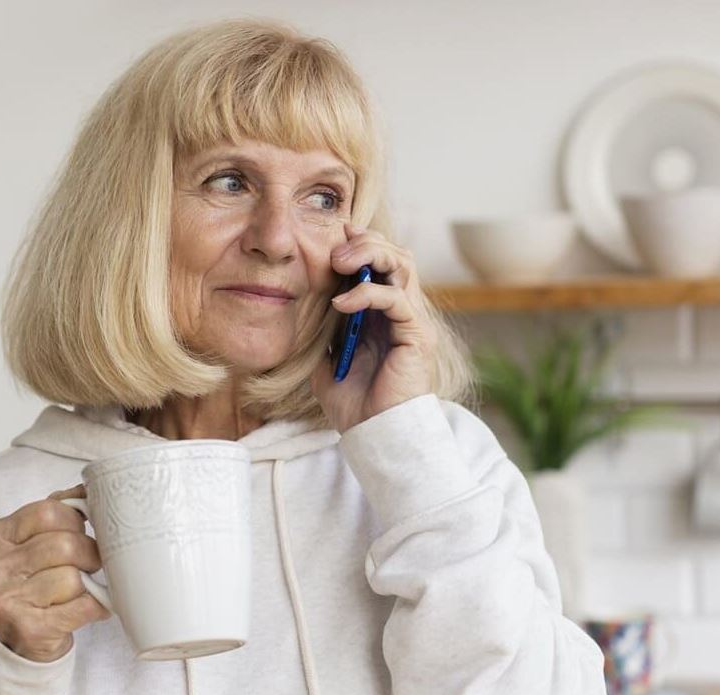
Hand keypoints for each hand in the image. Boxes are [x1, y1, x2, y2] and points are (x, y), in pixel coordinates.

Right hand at [0, 485, 109, 662]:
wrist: (12, 641)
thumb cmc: (29, 582)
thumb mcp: (29, 543)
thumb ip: (55, 512)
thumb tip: (92, 486)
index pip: (48, 511)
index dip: (76, 520)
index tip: (81, 531)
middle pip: (65, 545)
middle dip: (88, 552)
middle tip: (89, 563)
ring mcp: (7, 600)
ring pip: (73, 577)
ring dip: (90, 582)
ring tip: (85, 587)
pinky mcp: (29, 628)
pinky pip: (83, 606)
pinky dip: (98, 605)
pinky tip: (93, 606)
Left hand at [311, 223, 434, 431]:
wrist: (375, 434)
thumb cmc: (355, 404)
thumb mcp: (326, 360)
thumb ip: (321, 331)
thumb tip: (303, 306)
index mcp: (383, 313)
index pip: (380, 261)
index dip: (360, 242)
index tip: (332, 234)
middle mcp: (402, 311)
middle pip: (396, 253)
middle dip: (365, 242)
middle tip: (334, 251)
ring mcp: (412, 321)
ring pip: (402, 265)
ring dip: (370, 255)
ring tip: (339, 263)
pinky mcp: (417, 334)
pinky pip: (396, 298)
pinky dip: (367, 293)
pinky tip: (341, 303)